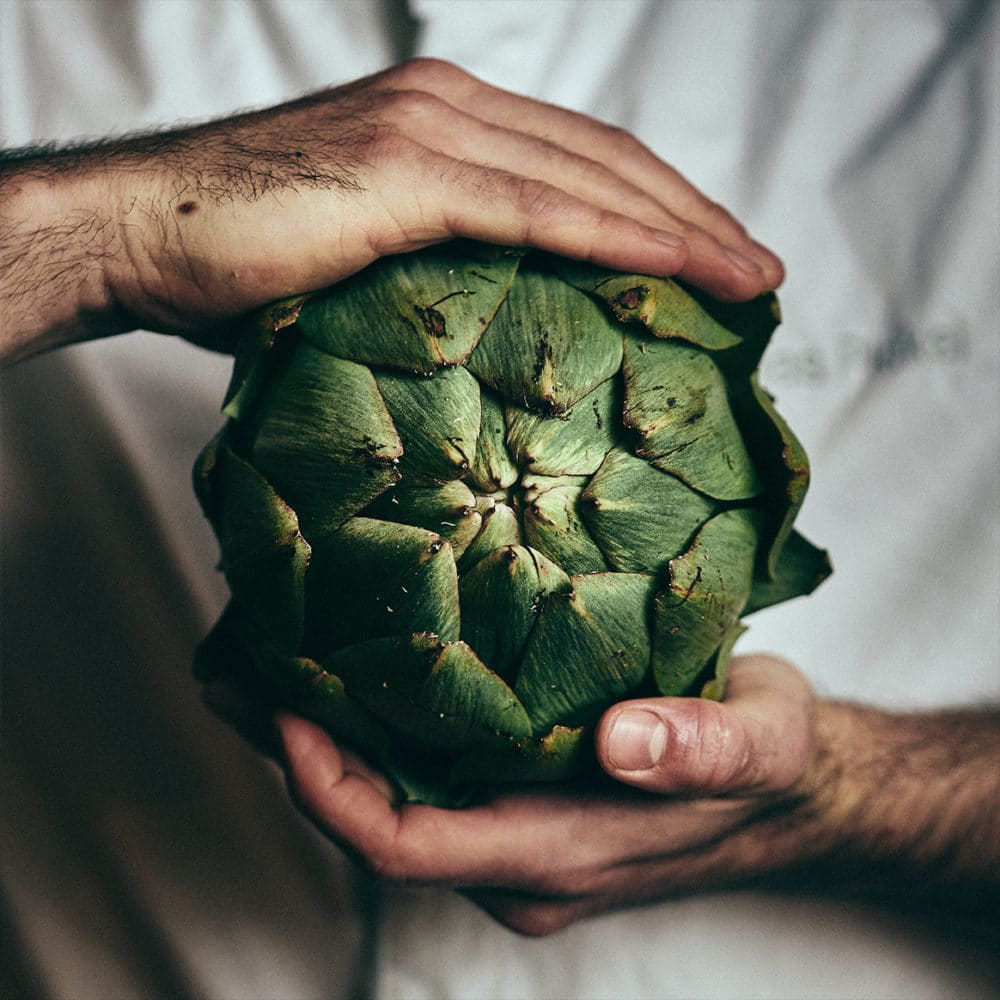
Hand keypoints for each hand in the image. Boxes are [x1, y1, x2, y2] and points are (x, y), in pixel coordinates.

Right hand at [2, 58, 782, 363]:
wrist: (142, 234)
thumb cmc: (240, 261)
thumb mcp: (365, 261)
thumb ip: (437, 268)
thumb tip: (490, 326)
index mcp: (443, 120)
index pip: (581, 159)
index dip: (660, 207)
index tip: (716, 257)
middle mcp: (449, 105)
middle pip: (607, 160)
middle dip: (696, 218)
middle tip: (759, 273)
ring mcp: (431, 130)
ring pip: (591, 178)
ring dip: (682, 230)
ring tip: (747, 280)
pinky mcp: (408, 171)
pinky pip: (541, 209)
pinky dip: (620, 240)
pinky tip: (681, 271)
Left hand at [272, 655, 822, 934]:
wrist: (794, 792)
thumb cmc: (777, 767)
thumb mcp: (767, 743)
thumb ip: (706, 750)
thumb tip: (624, 744)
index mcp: (557, 854)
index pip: (405, 845)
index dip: (328, 786)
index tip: (282, 704)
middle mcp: (514, 856)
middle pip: (370, 820)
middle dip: (293, 749)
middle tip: (231, 659)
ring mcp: (510, 830)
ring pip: (385, 792)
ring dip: (318, 730)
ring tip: (258, 650)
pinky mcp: (515, 794)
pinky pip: (418, 768)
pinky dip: (368, 720)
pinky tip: (345, 658)